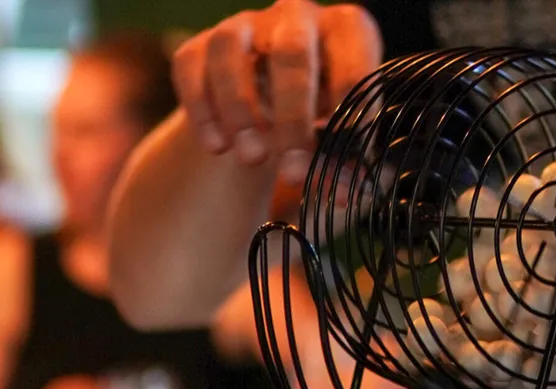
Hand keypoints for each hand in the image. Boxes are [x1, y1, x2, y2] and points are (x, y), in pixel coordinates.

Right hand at [171, 0, 382, 176]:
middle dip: (293, 117)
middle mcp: (296, 16)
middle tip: (293, 172)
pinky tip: (217, 147)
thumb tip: (345, 194)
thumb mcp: (339, 134)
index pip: (354, 58)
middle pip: (292, 53)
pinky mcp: (201, 44)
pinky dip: (202, 109)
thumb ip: (343, 161)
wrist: (272, 99)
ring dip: (240, 110)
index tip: (345, 149)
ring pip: (231, 50)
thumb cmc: (322, 112)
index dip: (351, 102)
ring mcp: (245, 25)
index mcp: (346, 30)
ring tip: (253, 160)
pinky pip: (191, 65)